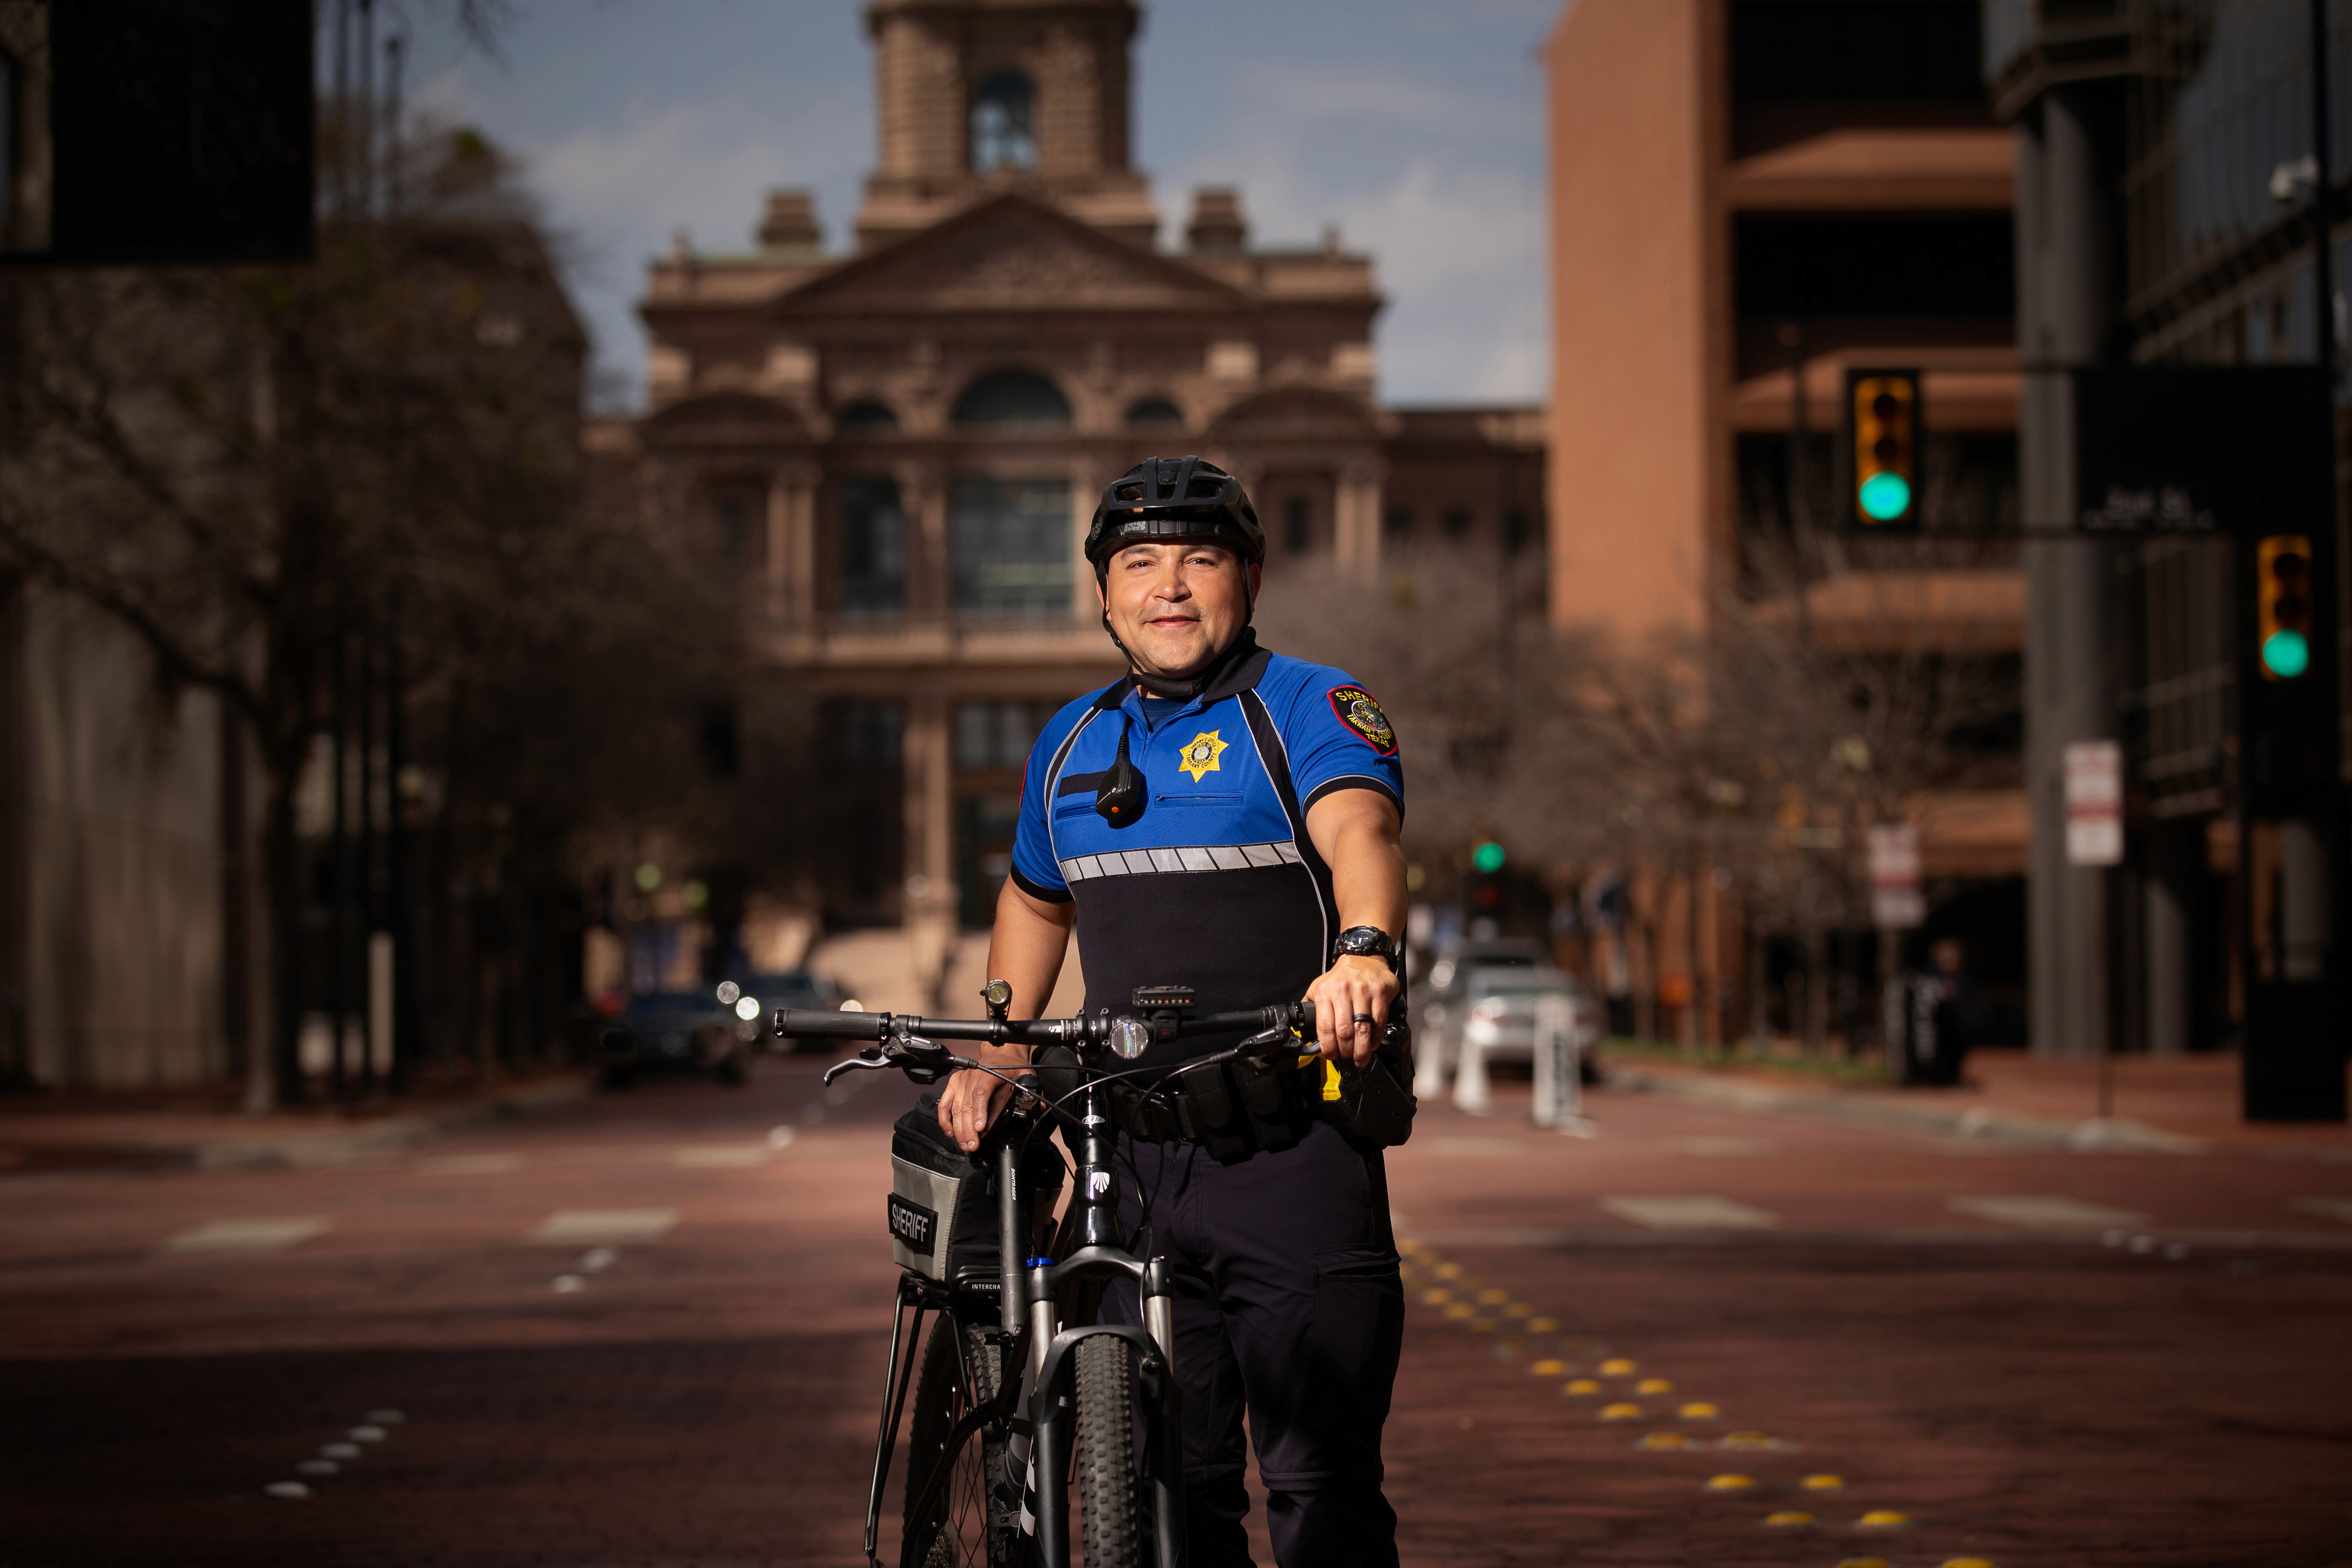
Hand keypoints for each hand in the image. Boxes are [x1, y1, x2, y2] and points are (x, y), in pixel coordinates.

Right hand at [936, 1044, 1026, 1152]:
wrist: (1003, 1054)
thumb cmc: (1012, 1067)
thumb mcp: (1022, 1079)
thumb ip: (1020, 1098)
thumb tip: (1014, 1118)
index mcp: (989, 1073)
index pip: (981, 1093)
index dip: (980, 1112)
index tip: (980, 1129)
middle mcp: (972, 1075)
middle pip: (966, 1104)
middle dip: (968, 1129)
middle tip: (973, 1145)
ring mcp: (961, 1080)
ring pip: (955, 1108)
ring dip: (959, 1129)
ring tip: (965, 1144)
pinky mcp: (954, 1084)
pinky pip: (944, 1103)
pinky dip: (945, 1119)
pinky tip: (950, 1132)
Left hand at [1306, 953, 1396, 1067]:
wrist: (1363, 957)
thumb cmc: (1340, 977)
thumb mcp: (1319, 987)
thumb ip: (1311, 1008)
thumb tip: (1304, 1033)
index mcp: (1325, 992)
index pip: (1325, 1026)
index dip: (1328, 1046)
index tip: (1331, 1055)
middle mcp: (1343, 990)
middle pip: (1344, 1031)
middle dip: (1346, 1051)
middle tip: (1347, 1057)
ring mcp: (1363, 991)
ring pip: (1362, 1029)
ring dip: (1362, 1049)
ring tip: (1360, 1058)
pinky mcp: (1380, 992)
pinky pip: (1378, 1021)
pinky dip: (1376, 1038)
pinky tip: (1372, 1044)